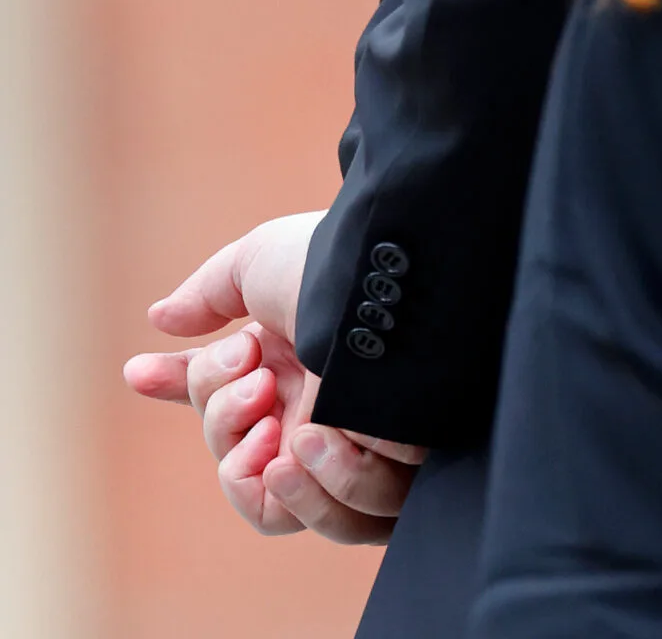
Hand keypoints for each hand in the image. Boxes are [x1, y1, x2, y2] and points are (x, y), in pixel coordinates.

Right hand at [123, 213, 426, 541]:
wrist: (399, 275)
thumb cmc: (334, 264)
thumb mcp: (262, 264)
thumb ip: (211, 294)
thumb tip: (160, 318)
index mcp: (285, 366)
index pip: (221, 406)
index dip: (183, 392)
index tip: (140, 370)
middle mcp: (314, 411)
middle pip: (236, 465)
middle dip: (222, 419)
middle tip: (255, 372)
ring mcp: (351, 446)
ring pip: (279, 507)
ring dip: (259, 468)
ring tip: (282, 418)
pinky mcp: (391, 472)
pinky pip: (341, 519)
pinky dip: (317, 489)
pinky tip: (316, 437)